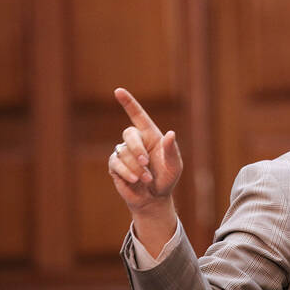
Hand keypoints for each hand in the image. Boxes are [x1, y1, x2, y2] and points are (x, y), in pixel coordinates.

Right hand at [108, 88, 182, 217]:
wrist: (155, 198)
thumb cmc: (167, 178)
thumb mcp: (175, 165)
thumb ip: (172, 150)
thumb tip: (171, 133)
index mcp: (151, 135)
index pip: (137, 115)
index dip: (128, 103)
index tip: (118, 91)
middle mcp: (136, 141)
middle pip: (129, 133)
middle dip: (137, 149)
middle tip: (146, 163)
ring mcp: (124, 153)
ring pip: (123, 152)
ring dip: (136, 167)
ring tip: (147, 178)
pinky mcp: (115, 166)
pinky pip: (116, 163)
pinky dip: (127, 172)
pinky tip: (135, 180)